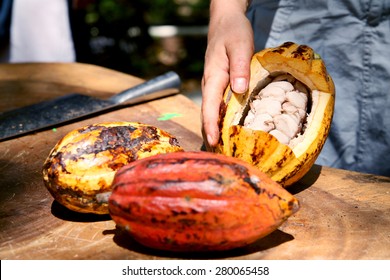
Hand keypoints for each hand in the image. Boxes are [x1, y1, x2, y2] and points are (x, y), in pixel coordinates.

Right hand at [201, 0, 253, 146]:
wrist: (225, 22)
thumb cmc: (233, 32)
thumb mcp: (240, 45)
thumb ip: (241, 67)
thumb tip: (240, 90)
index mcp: (213, 77)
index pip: (209, 106)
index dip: (210, 125)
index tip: (215, 142)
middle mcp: (210, 85)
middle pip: (208, 115)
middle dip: (212, 135)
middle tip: (222, 156)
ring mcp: (213, 87)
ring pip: (212, 112)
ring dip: (216, 130)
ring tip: (226, 149)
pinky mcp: (219, 86)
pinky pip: (218, 107)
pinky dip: (221, 121)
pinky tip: (230, 130)